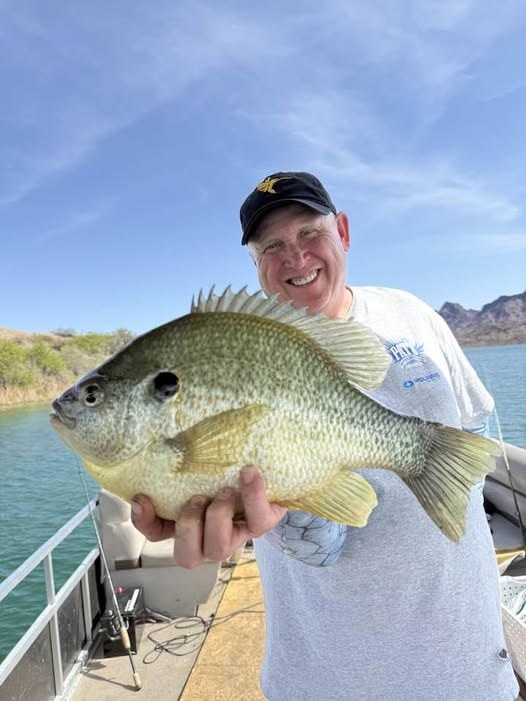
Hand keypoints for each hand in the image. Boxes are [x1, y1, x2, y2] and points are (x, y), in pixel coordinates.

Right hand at [130, 466, 285, 568]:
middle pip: (188, 556)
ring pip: (220, 548)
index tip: (142, 498)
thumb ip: (173, 469)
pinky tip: (249, 473)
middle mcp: (209, 538)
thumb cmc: (222, 469)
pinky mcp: (262, 523)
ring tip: (226, 490)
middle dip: (189, 526)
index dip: (146, 522)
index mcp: (187, 524)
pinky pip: (259, 521)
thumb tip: (149, 471)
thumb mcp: (194, 469)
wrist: (266, 465)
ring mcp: (236, 535)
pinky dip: (253, 496)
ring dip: (218, 516)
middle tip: (198, 497)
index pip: (157, 533)